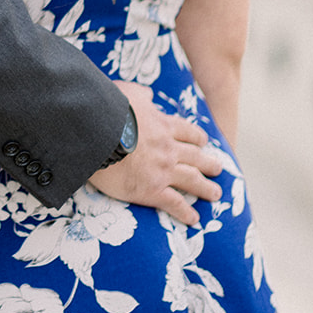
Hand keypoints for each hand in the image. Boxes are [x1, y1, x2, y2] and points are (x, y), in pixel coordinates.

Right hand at [89, 83, 222, 226]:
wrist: (95, 132)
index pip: (188, 132)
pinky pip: (175, 203)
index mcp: (163, 125)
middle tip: (218, 168)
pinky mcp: (152, 190)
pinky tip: (194, 219)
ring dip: (206, 188)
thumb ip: (141, 94)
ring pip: (192, 180)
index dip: (197, 138)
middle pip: (196, 157)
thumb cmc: (108, 110)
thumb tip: (149, 94)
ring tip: (215, 193)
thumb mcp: (128, 92)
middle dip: (209, 163)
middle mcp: (168, 148)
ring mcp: (163, 170)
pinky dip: (185, 212)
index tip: (203, 142)